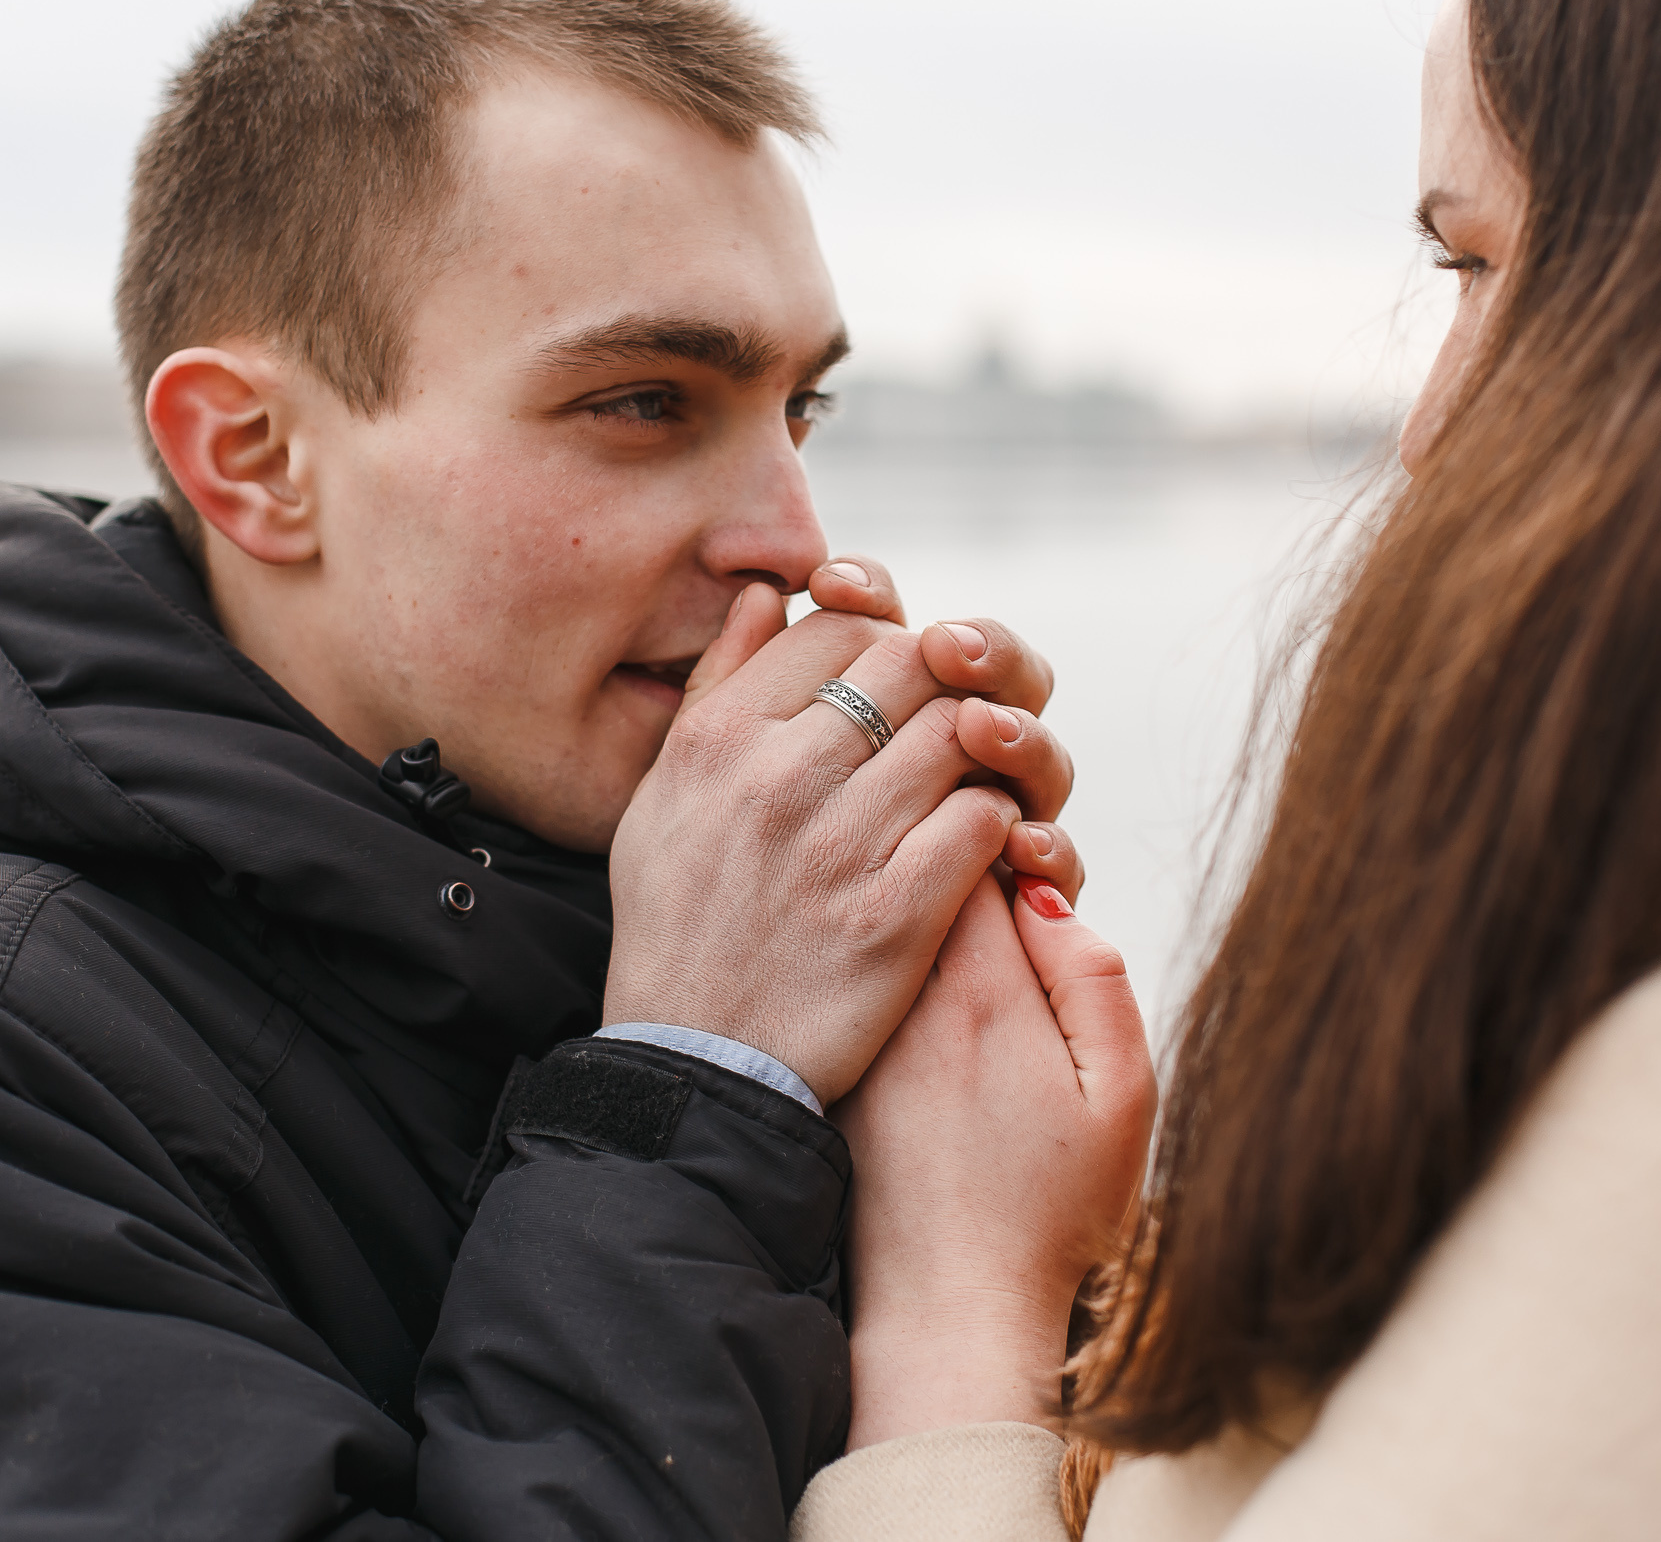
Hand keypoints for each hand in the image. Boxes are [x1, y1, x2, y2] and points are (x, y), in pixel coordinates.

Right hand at [604, 557, 1075, 1101]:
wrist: (698, 1066)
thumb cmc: (681, 926)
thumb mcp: (662, 797)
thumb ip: (717, 687)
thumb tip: (767, 595)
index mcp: (718, 739)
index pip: (838, 625)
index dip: (884, 639)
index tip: (892, 687)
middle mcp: (778, 778)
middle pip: (911, 665)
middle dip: (944, 685)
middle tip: (949, 724)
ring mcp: (841, 845)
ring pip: (960, 733)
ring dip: (984, 751)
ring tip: (971, 779)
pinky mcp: (896, 914)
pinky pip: (983, 819)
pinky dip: (997, 822)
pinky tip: (980, 843)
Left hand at [837, 874, 1155, 1449]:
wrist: (950, 1309)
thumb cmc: (1054, 1208)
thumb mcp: (1120, 1095)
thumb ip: (1093, 978)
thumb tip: (1043, 890)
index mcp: (984, 991)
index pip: (972, 846)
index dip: (1000, 833)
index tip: (1025, 859)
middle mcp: (907, 1001)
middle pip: (913, 873)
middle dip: (951, 860)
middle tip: (995, 898)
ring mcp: (864, 1034)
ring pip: (881, 926)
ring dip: (912, 914)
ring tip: (966, 962)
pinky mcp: (838, 1070)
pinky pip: (856, 983)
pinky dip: (877, 969)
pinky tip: (910, 1006)